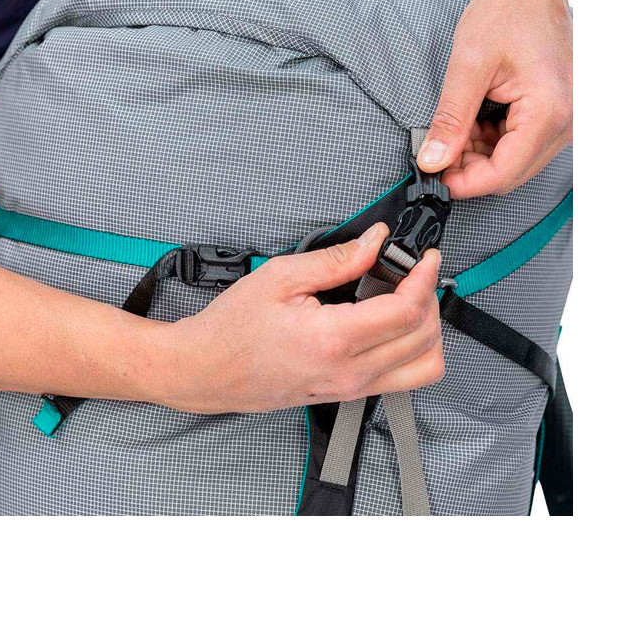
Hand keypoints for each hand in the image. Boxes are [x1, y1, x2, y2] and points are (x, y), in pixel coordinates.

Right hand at [157, 224, 443, 412]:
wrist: (206, 370)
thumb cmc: (232, 328)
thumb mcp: (281, 276)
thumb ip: (337, 259)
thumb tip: (375, 242)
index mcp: (333, 340)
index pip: (407, 311)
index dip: (425, 277)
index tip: (425, 257)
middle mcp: (349, 372)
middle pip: (425, 339)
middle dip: (430, 298)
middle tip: (413, 272)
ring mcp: (350, 389)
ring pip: (424, 368)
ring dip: (428, 331)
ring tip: (408, 300)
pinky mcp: (347, 395)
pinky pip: (402, 379)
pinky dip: (412, 350)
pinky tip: (389, 323)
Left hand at [417, 0, 571, 195]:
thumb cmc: (506, 10)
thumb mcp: (468, 65)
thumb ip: (451, 119)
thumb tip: (433, 161)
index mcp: (549, 112)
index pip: (504, 174)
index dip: (465, 182)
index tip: (434, 174)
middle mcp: (566, 121)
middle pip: (512, 173)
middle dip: (471, 167)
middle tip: (437, 147)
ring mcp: (564, 118)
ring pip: (516, 161)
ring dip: (481, 154)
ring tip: (456, 124)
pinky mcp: (556, 112)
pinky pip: (523, 143)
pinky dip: (493, 140)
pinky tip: (474, 118)